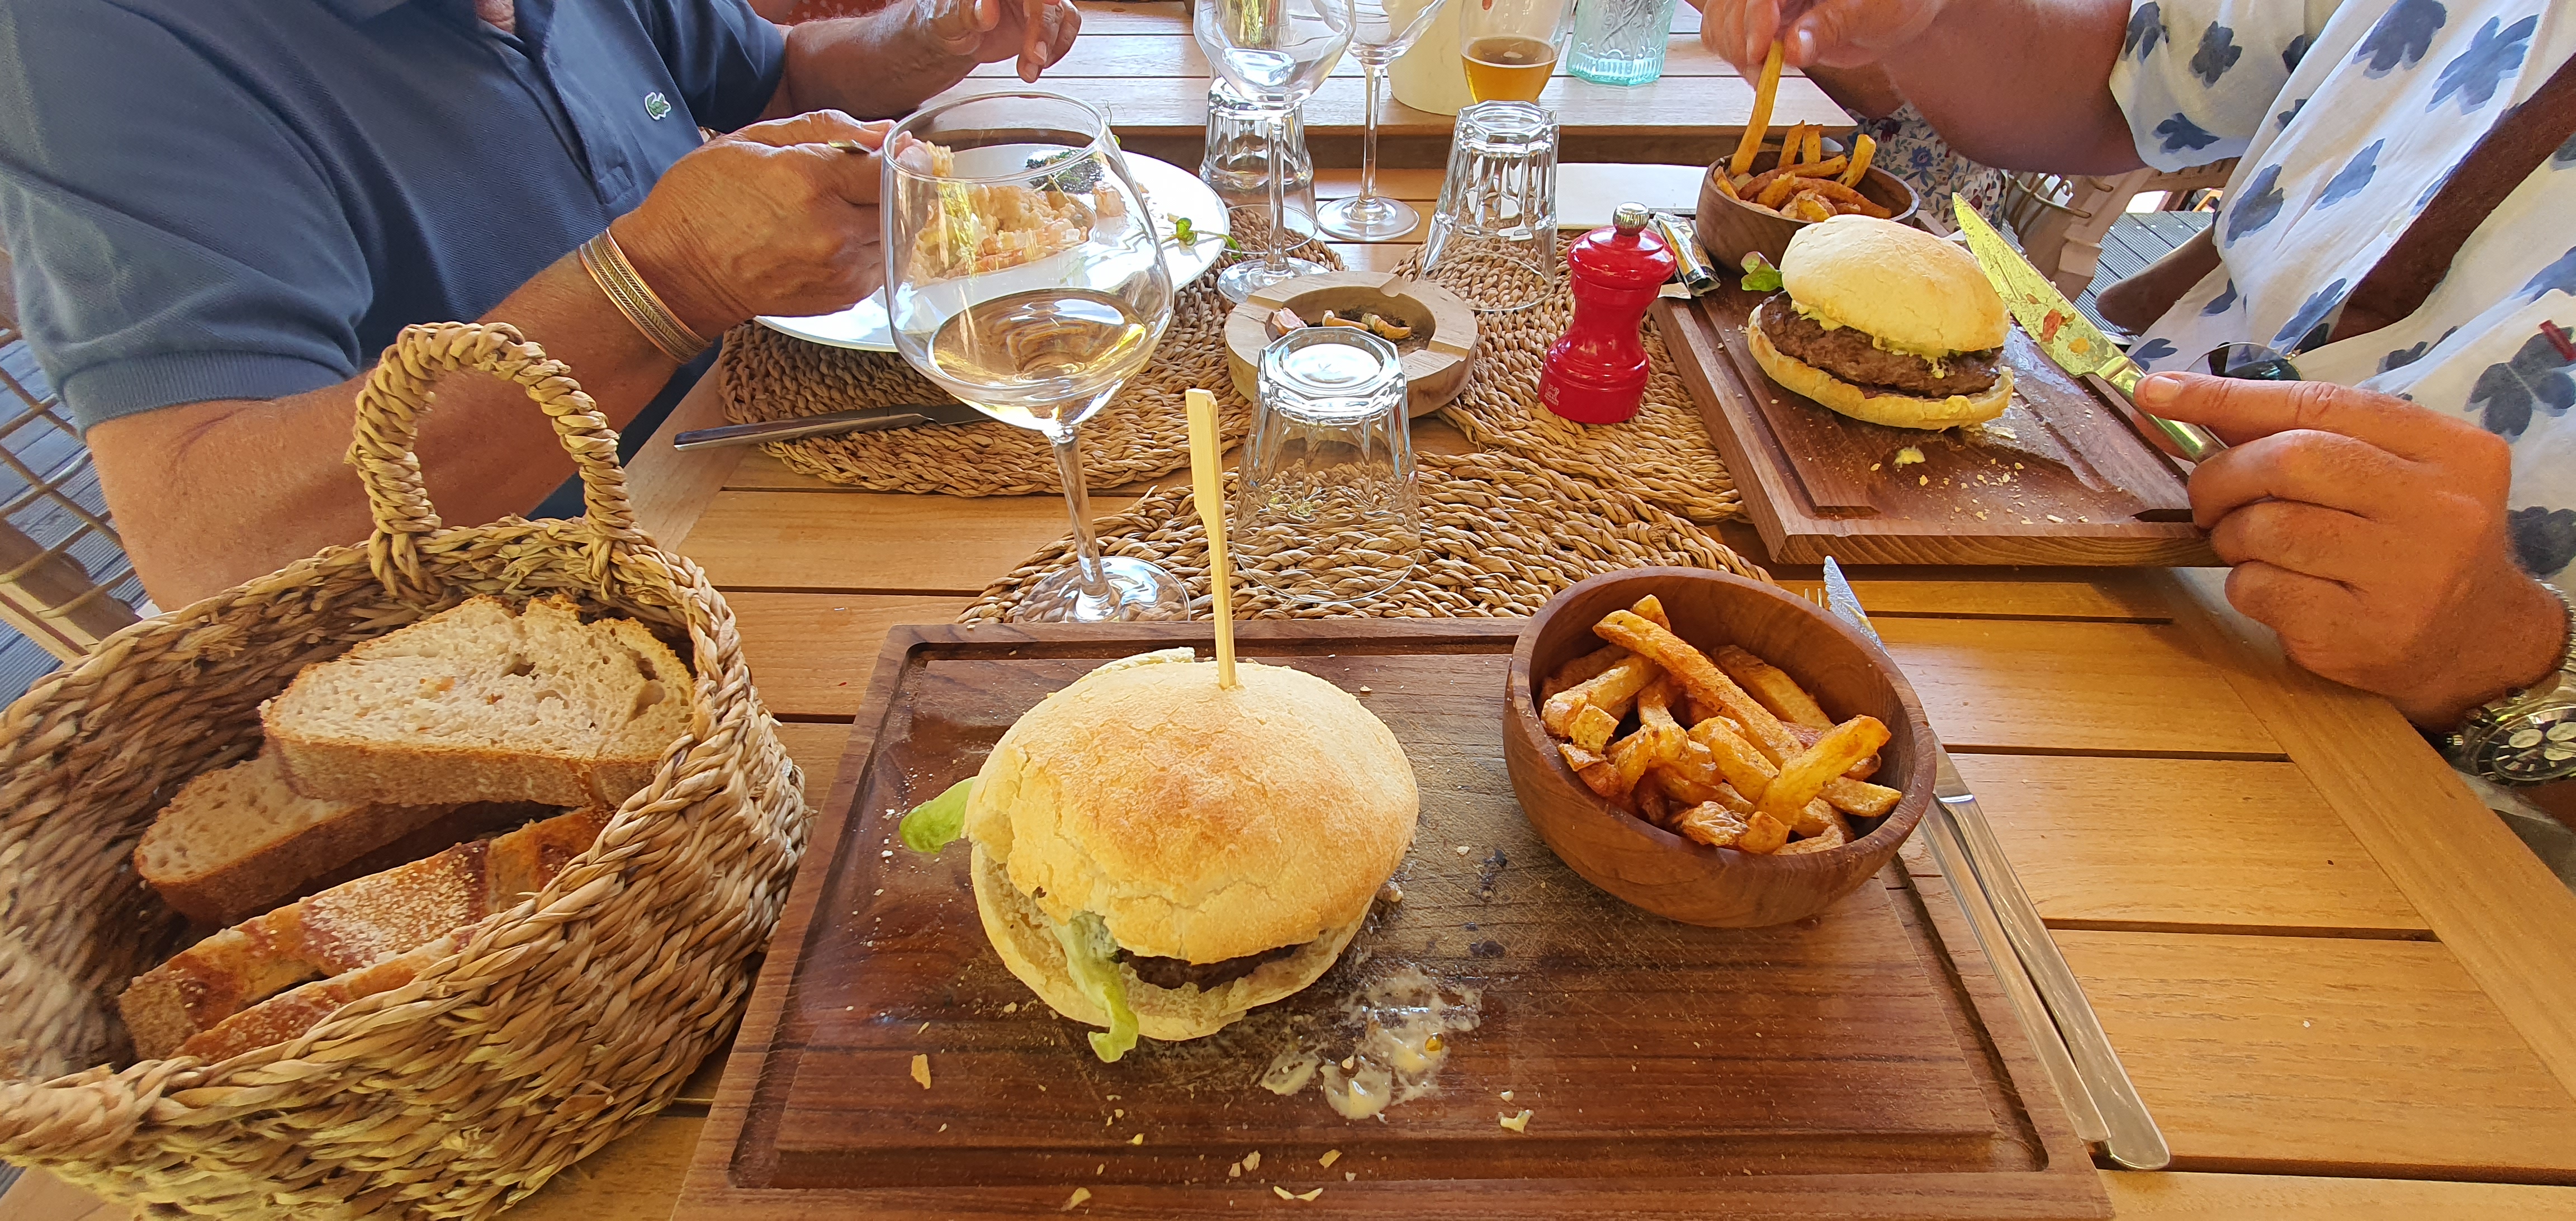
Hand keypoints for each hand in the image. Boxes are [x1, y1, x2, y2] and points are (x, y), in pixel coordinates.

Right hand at [610, 111, 889, 336]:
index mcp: (810, 181)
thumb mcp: (751, 140)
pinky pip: (880, 263)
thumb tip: (882, 131)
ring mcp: (841, 268)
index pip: (890, 166)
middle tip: (867, 175)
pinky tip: (836, 235)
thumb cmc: (703, 201)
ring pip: (895, 234)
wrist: (678, 274)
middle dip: (892, 184)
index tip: (895, 148)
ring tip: (843, 206)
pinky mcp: (843, 296)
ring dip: (882, 216)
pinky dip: (870, 246)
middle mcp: (833, 229)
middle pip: (899, 201)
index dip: (900, 154)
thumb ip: (824, 128)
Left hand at [919, 0, 1078, 81]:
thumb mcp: (948, 20)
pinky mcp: (1043, 19)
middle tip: (1035, 57)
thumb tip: (987, 11)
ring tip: (1030, 69)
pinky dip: (1058, 49)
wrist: (955, 38)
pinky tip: (1036, 64)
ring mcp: (1033, 2)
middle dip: (1044, 29)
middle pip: (1045, 1)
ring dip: (1052, 45)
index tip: (1049, 2)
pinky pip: (1066, 27)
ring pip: (1061, 13)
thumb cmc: (947, 22)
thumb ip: (967, 13)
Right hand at [1688, 0, 1948, 72]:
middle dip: (1741, 42)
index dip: (1754, 17)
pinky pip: (1727, 35)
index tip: (1759, 51)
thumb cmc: (1895, 0)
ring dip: (1733, 53)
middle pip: (1731, 6)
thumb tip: (1793, 49)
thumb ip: (1830, 27)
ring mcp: (1767, 1)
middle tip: (1762, 74)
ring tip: (1762, 76)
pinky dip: (1734, 56)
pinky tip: (1757, 71)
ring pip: (1721, 20)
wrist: (1900, 13)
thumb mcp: (1870, 12)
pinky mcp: (1763, 22)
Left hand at [2137, 372, 2568, 727]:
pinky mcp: (2365, 633)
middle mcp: (2439, 508)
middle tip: (2208, 496)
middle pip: (2292, 461)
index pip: (2321, 404)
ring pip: (2269, 528)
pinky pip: (2263, 590)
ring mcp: (2406, 575)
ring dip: (2231, 535)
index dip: (2227, 395)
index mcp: (2451, 451)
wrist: (2474, 641)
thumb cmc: (2407, 540)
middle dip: (2223, 474)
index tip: (2157, 391)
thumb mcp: (2382, 471)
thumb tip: (2171, 400)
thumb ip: (2297, 433)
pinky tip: (2273, 587)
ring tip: (2247, 543)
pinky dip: (2245, 583)